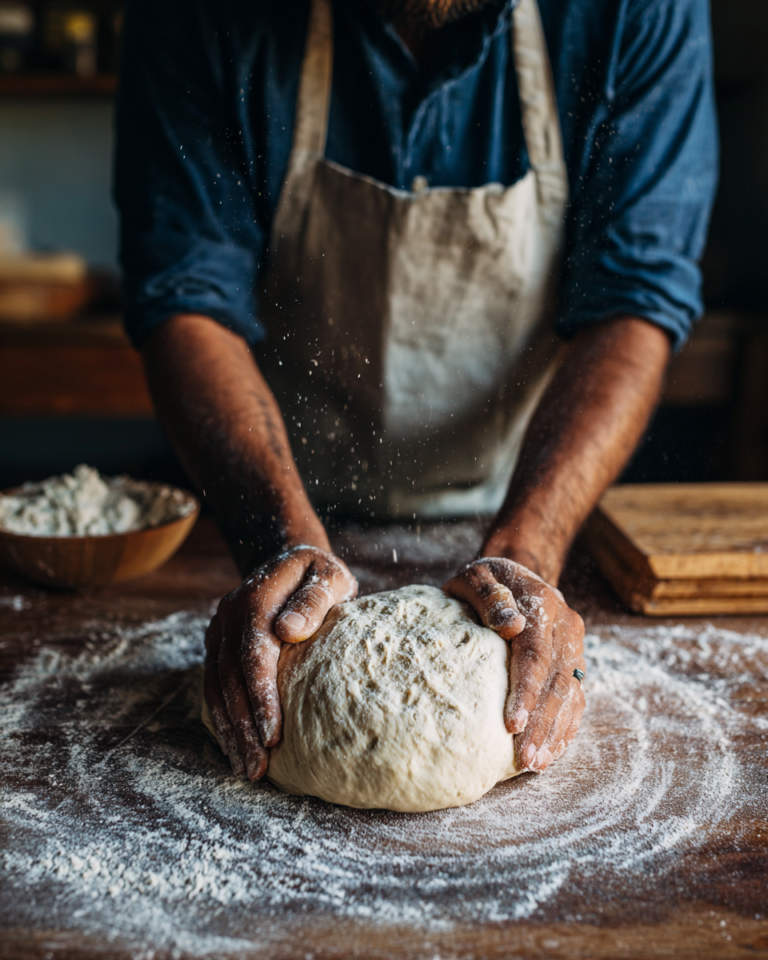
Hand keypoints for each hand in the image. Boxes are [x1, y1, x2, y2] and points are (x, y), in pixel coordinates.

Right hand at [204, 544, 357, 779]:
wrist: (289, 559)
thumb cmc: (320, 574)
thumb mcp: (331, 576)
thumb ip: (314, 599)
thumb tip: (288, 630)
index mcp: (256, 599)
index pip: (254, 655)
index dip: (261, 696)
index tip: (273, 734)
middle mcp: (229, 616)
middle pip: (231, 679)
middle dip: (243, 726)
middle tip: (257, 768)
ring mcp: (219, 631)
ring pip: (217, 687)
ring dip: (229, 730)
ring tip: (245, 768)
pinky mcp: (217, 645)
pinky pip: (214, 686)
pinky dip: (221, 718)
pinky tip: (233, 747)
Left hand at [444, 557, 584, 772]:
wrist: (517, 572)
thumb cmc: (486, 580)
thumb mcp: (477, 576)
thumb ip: (489, 595)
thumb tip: (509, 623)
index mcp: (542, 605)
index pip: (535, 655)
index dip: (526, 692)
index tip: (511, 724)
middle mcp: (566, 626)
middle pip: (556, 682)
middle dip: (541, 723)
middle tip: (524, 759)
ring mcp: (574, 645)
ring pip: (570, 694)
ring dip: (555, 731)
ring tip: (537, 764)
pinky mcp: (574, 661)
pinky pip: (576, 697)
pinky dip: (566, 726)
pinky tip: (552, 751)